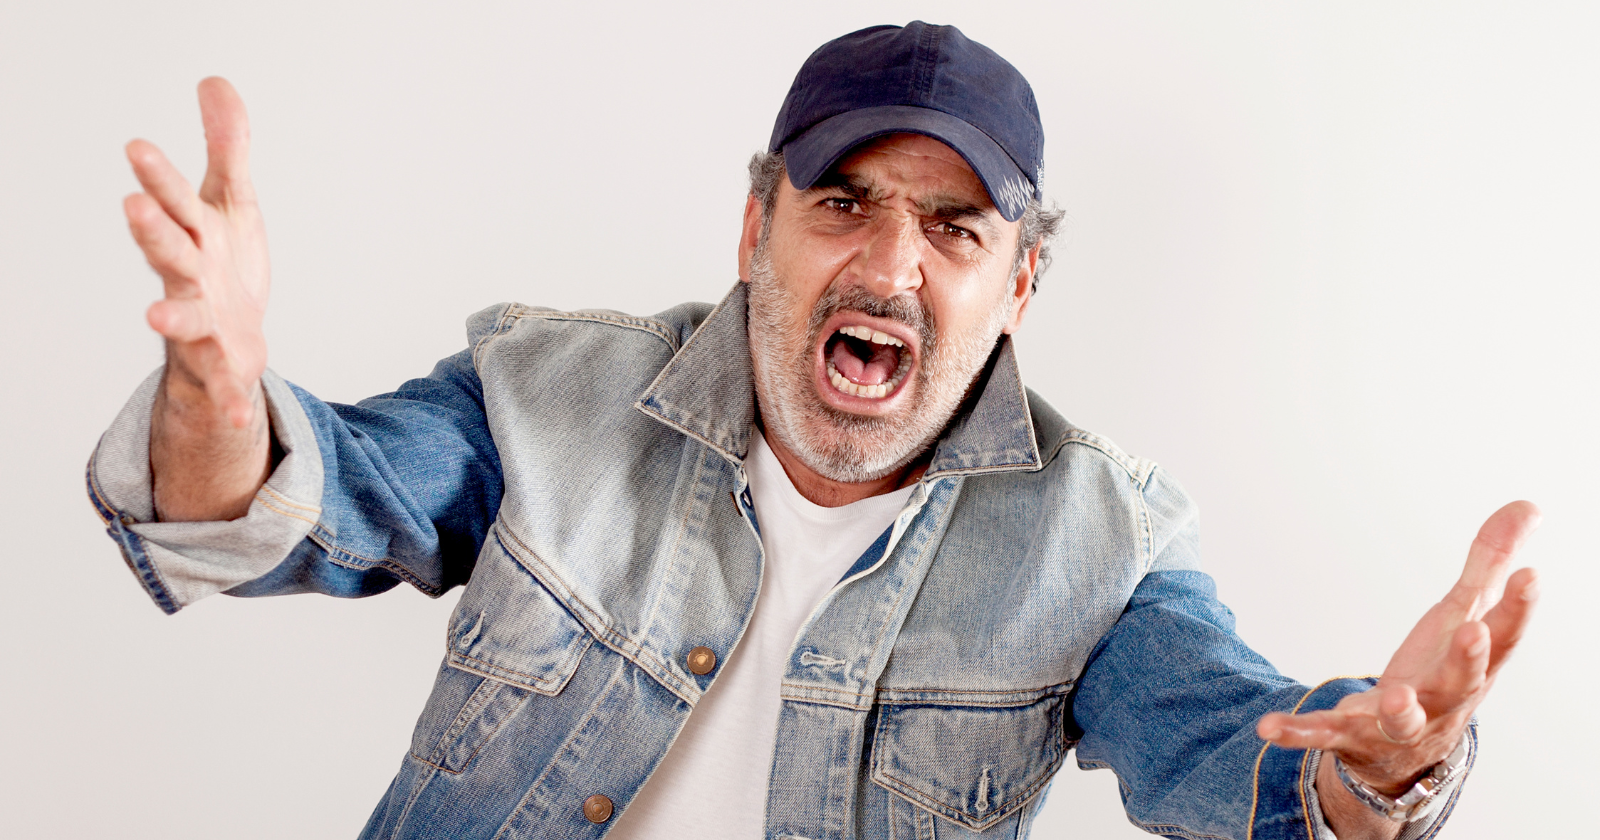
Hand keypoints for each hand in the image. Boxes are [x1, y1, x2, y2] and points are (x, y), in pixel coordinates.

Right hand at [125, 76, 268, 428]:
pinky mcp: (227, 368)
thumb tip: (215, 82)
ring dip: (171, 317)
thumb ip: (226, 146)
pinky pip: (226, 390)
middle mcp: (191, 281)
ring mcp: (205, 326)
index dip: (158, 175)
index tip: (138, 145)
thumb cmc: (222, 266)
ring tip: (153, 318)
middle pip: (171, 253)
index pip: (174, 200)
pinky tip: (238, 420)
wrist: (230, 341)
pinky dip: (229, 404)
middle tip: (133, 206)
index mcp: (194, 237)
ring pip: (186, 320)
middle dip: (153, 231)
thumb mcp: (232, 202)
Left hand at [1257, 501, 1541, 796]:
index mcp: (1473, 667)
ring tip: (1392, 697)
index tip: (1529, 576)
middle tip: (1474, 631)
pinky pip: (1323, 734)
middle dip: (1468, 659)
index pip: (1504, 637)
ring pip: (1402, 719)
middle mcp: (1442, 700)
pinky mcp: (1352, 735)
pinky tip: (1268, 727)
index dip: (1518, 608)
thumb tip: (1528, 505)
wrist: (1410, 753)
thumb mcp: (1464, 615)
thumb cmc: (1443, 673)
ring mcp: (1398, 723)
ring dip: (1399, 709)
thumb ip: (1489, 562)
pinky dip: (1297, 732)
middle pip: (1462, 681)